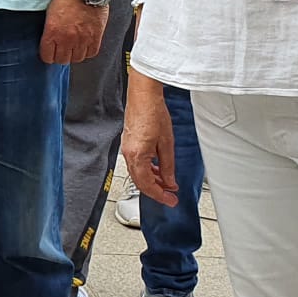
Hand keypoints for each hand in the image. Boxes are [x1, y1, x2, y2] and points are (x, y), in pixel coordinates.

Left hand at [39, 0, 104, 63]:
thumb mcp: (50, 13)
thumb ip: (50, 31)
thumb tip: (51, 42)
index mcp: (52, 32)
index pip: (47, 56)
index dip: (48, 55)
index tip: (50, 52)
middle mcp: (66, 39)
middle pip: (62, 60)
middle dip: (60, 56)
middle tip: (62, 49)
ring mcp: (82, 39)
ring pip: (76, 59)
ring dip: (74, 54)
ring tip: (74, 47)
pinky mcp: (95, 37)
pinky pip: (91, 54)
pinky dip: (87, 51)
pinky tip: (85, 45)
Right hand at [121, 71, 178, 207]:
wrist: (143, 96)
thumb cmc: (153, 113)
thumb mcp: (167, 143)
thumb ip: (168, 166)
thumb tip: (170, 182)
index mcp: (137, 156)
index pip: (147, 185)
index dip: (160, 196)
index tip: (171, 201)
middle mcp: (128, 154)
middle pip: (140, 182)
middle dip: (156, 191)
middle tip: (170, 196)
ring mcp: (126, 148)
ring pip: (138, 173)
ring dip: (152, 181)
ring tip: (166, 183)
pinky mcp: (128, 143)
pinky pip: (136, 163)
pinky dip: (147, 170)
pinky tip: (157, 169)